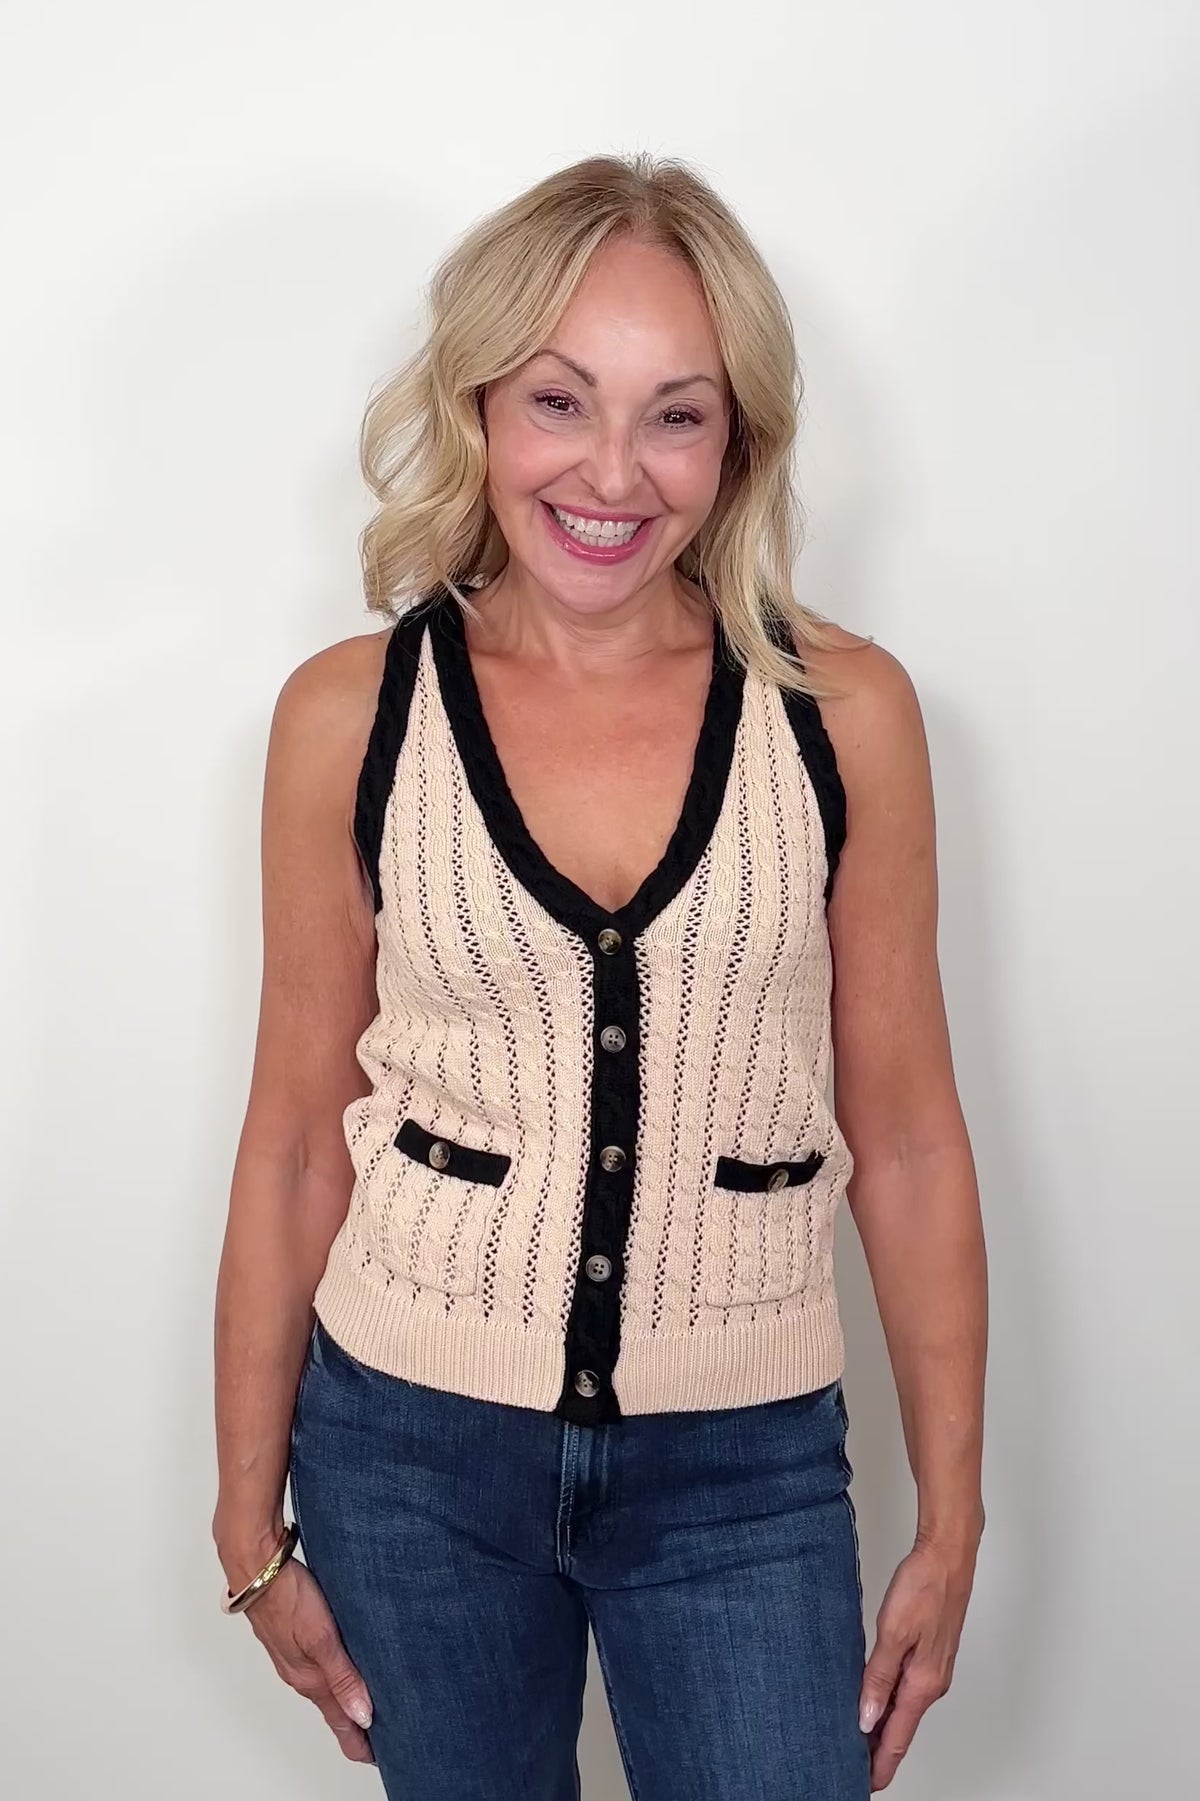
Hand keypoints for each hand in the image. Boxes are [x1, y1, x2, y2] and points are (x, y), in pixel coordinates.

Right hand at [242, 1558, 375, 1764]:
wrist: (256, 1567)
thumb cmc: (286, 1597)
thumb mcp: (323, 1639)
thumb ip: (343, 1677)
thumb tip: (362, 1716)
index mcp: (310, 1679)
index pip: (339, 1722)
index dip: (360, 1741)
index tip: (379, 1755)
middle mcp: (301, 1673)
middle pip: (333, 1709)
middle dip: (356, 1724)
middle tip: (382, 1734)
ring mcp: (295, 1656)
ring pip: (326, 1687)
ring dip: (346, 1699)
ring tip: (367, 1705)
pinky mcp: (293, 1637)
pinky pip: (319, 1665)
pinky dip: (336, 1676)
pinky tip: (345, 1667)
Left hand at [858, 1533, 978, 1790]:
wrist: (948, 1555)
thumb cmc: (924, 1586)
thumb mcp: (892, 1633)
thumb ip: (878, 1677)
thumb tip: (867, 1718)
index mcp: (923, 1683)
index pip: (898, 1737)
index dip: (880, 1763)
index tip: (864, 1783)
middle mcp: (933, 1682)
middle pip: (902, 1728)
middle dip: (879, 1750)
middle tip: (853, 1765)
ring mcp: (934, 1668)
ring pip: (906, 1709)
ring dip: (884, 1726)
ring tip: (860, 1740)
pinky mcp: (932, 1653)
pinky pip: (909, 1689)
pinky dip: (892, 1703)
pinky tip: (877, 1700)